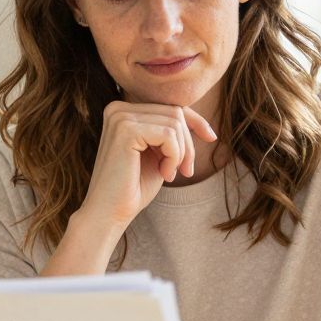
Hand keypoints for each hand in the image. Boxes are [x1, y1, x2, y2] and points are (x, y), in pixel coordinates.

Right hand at [79, 101, 218, 230]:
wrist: (109, 213)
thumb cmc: (134, 188)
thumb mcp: (158, 154)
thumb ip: (170, 133)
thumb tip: (198, 121)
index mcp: (123, 111)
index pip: (169, 106)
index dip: (195, 121)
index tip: (211, 138)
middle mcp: (118, 108)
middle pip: (175, 112)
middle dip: (188, 144)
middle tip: (185, 171)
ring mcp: (120, 117)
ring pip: (175, 123)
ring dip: (181, 153)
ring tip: (170, 174)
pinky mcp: (126, 129)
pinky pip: (169, 134)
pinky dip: (174, 156)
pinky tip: (164, 174)